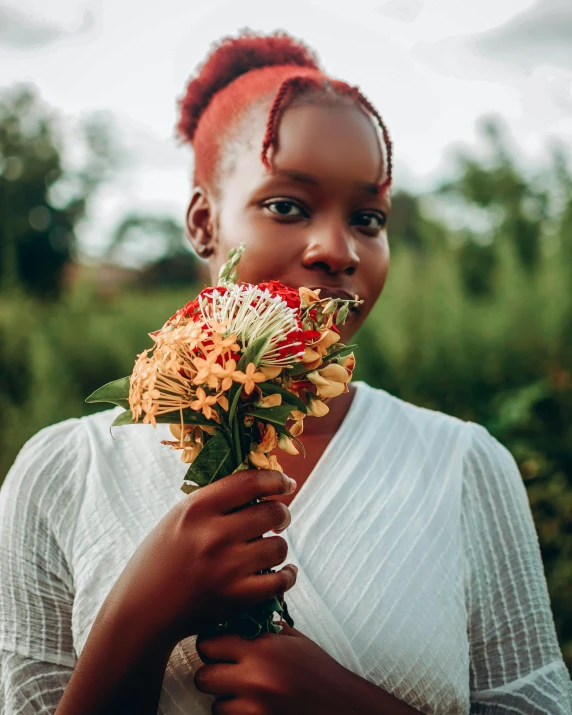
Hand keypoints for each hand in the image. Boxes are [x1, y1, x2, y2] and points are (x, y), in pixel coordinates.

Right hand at [100, 469, 298, 648]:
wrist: (142, 611)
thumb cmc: (160, 559)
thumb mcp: (178, 517)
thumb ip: (215, 501)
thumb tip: (261, 484)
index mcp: (196, 508)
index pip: (250, 482)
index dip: (275, 479)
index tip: (285, 483)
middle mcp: (213, 534)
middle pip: (272, 512)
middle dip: (281, 514)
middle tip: (278, 519)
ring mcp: (225, 567)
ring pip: (278, 546)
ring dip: (278, 546)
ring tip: (268, 549)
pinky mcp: (234, 597)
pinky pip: (279, 581)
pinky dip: (287, 575)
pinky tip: (284, 572)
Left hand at [194, 621, 358, 714]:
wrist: (342, 706)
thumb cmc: (319, 671)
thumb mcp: (294, 640)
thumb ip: (265, 629)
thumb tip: (239, 618)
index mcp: (263, 648)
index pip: (210, 643)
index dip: (212, 645)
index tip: (219, 647)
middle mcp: (255, 677)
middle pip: (203, 676)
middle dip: (212, 673)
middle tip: (226, 672)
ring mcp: (255, 706)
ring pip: (215, 704)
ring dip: (225, 699)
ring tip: (244, 693)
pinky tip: (252, 707)